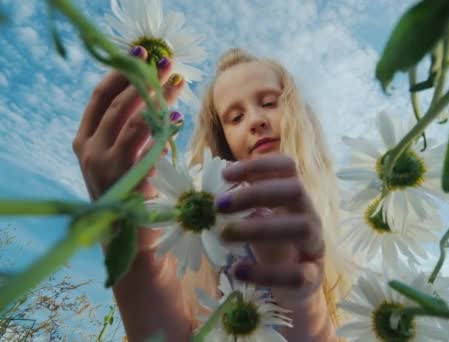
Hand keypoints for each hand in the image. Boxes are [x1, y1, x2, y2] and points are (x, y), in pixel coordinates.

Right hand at [72, 46, 183, 250]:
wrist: (130, 243)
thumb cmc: (132, 199)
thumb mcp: (123, 162)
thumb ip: (132, 134)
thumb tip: (157, 99)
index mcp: (84, 141)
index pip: (99, 98)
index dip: (120, 73)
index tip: (139, 54)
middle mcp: (88, 149)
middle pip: (117, 102)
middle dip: (143, 78)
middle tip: (167, 63)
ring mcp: (104, 162)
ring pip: (132, 117)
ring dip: (158, 96)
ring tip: (178, 82)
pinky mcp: (125, 175)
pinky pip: (146, 141)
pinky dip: (164, 125)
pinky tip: (179, 117)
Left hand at [216, 154, 325, 306]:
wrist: (293, 284)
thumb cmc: (271, 245)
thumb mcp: (257, 220)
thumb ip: (240, 205)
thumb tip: (211, 192)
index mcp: (295, 198)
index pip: (288, 167)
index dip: (259, 165)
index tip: (226, 175)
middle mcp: (310, 215)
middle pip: (295, 190)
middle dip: (255, 193)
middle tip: (218, 206)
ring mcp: (314, 246)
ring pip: (300, 227)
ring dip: (259, 228)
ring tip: (224, 236)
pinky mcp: (311, 277)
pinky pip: (296, 273)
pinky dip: (264, 272)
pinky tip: (238, 270)